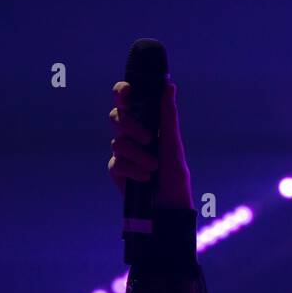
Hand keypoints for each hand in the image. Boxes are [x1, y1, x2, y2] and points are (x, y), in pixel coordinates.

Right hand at [108, 80, 193, 210]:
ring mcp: (122, 152)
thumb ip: (168, 116)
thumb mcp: (174, 145)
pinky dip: (134, 170)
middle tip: (148, 138)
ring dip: (139, 155)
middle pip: (116, 116)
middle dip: (130, 125)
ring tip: (154, 167)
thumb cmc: (175, 176)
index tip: (128, 92)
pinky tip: (145, 178)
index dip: (123, 92)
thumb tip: (168, 85)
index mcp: (146, 124)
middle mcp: (131, 135)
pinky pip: (117, 162)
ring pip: (118, 142)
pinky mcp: (116, 170)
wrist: (169, 207)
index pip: (128, 101)